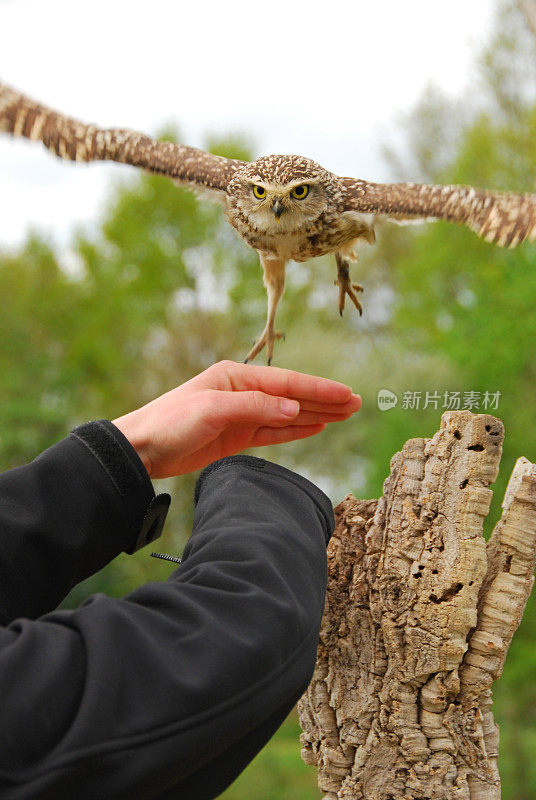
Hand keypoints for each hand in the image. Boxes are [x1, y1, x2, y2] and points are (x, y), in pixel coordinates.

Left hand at [113, 360, 360, 478]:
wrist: (141, 448)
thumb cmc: (170, 421)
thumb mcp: (213, 410)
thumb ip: (255, 407)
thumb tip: (294, 408)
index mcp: (235, 376)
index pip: (286, 383)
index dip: (318, 388)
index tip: (346, 393)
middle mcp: (242, 392)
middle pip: (292, 396)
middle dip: (324, 399)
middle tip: (356, 403)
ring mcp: (241, 415)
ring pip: (286, 414)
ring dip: (316, 414)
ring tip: (345, 415)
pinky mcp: (236, 436)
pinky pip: (273, 433)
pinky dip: (295, 430)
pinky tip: (316, 427)